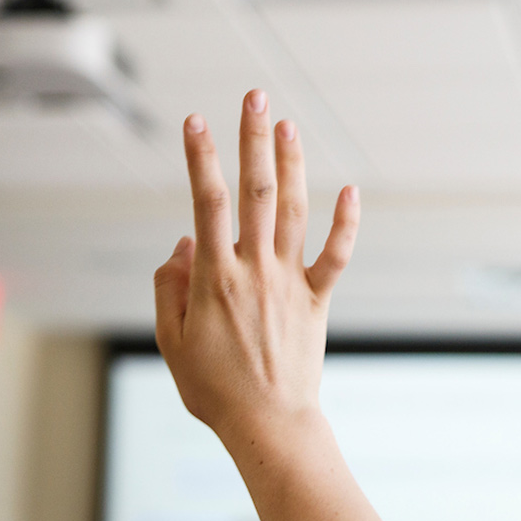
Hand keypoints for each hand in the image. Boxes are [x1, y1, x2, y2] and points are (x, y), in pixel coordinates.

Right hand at [154, 89, 358, 444]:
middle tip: (255, 96)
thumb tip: (182, 244)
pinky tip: (350, 190)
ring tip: (288, 124)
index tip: (194, 120)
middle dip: (253, 139)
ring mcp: (290, 283)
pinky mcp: (317, 301)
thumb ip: (171, 288)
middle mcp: (255, 270)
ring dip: (292, 164)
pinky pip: (336, 257)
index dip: (200, 157)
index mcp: (215, 278)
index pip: (206, 202)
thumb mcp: (172, 341)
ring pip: (294, 211)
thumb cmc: (214, 389)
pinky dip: (346, 222)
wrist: (269, 424)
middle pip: (255, 191)